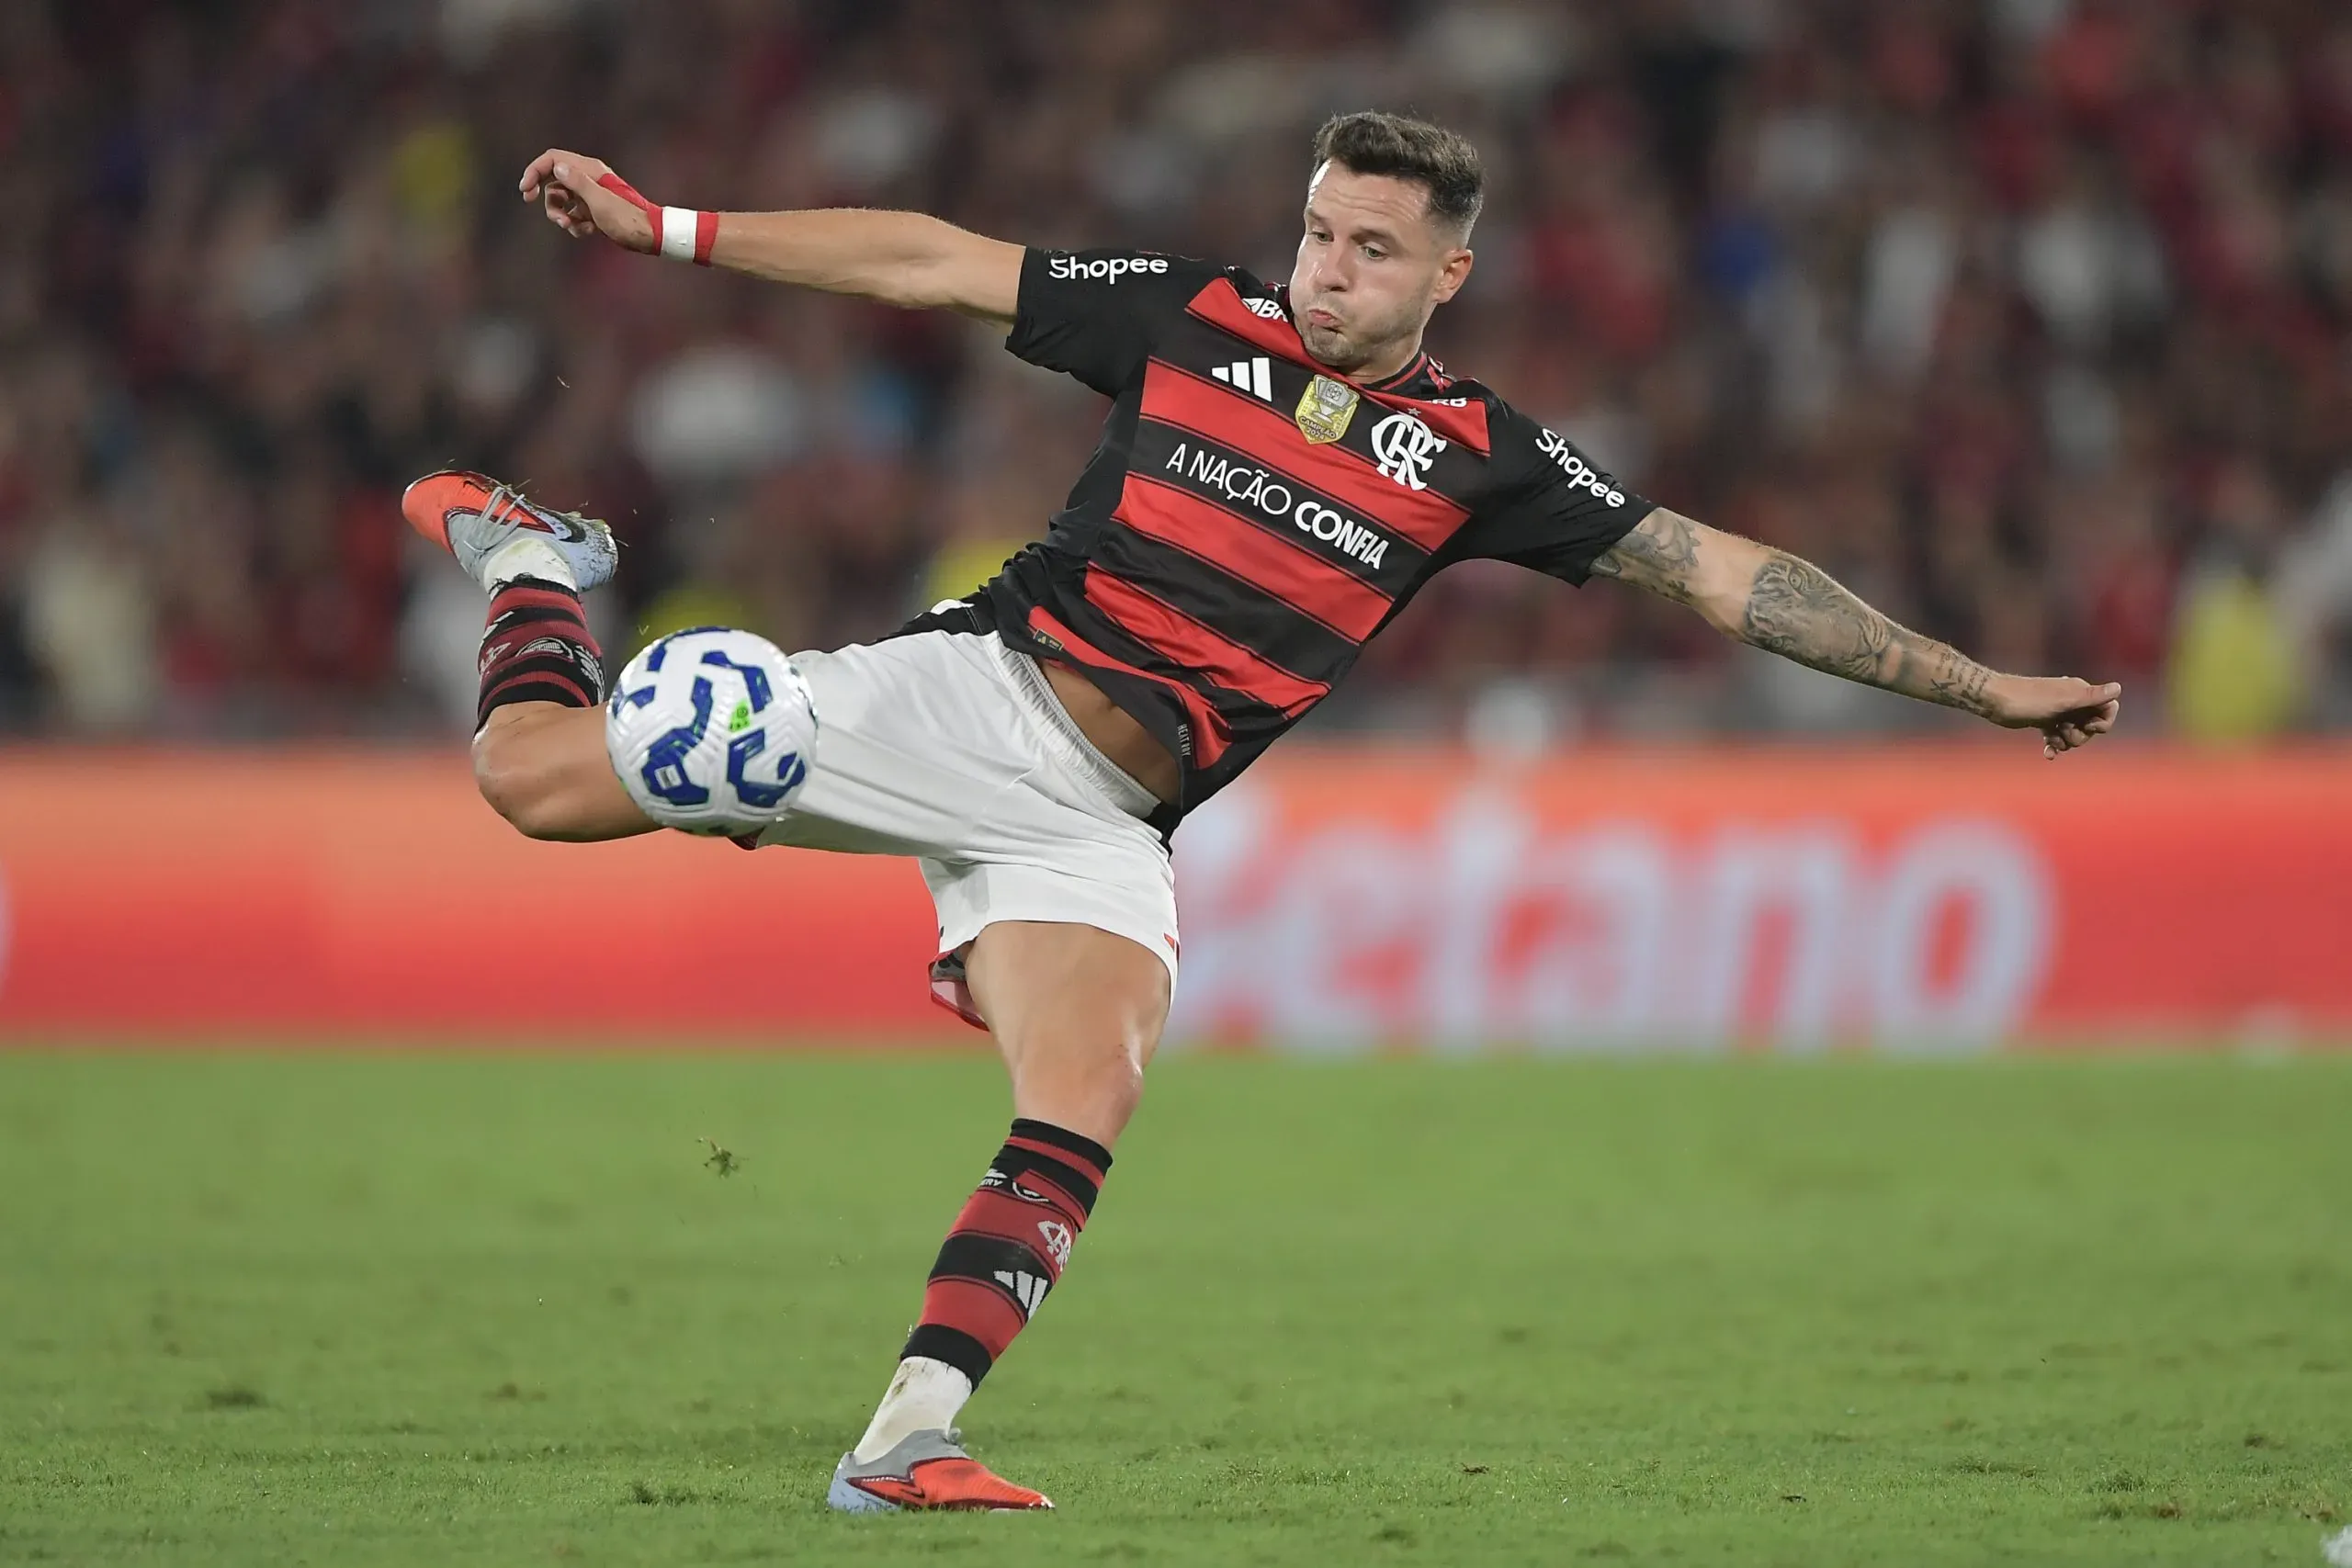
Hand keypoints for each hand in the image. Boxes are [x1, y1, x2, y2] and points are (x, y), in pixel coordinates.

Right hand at [517, 148, 655, 252]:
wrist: (649, 235)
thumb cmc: (627, 219)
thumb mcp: (599, 201)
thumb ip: (577, 183)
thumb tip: (557, 167)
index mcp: (589, 169)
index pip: (553, 160)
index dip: (535, 171)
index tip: (526, 190)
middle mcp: (588, 178)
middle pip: (553, 182)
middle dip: (548, 200)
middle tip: (545, 212)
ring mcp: (590, 195)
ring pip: (562, 201)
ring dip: (562, 216)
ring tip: (572, 227)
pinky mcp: (593, 210)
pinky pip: (573, 214)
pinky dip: (575, 224)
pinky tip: (588, 231)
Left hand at [1982, 674, 2122, 758]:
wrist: (1994, 701)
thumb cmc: (2028, 700)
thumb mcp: (2062, 700)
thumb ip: (2090, 697)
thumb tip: (2118, 688)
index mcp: (2080, 692)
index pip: (2107, 708)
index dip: (2103, 722)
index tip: (2089, 727)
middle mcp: (2071, 700)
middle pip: (2091, 724)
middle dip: (2082, 735)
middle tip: (2065, 734)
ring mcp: (2057, 711)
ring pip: (2074, 733)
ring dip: (2067, 742)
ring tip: (2054, 742)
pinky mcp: (2043, 721)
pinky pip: (2057, 736)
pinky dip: (2054, 745)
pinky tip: (2048, 754)